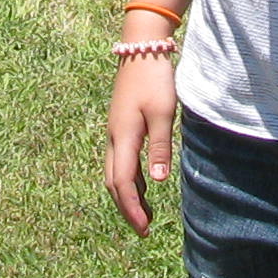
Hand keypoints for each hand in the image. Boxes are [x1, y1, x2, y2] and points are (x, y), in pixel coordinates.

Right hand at [104, 51, 179, 231]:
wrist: (141, 48)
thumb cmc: (154, 79)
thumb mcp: (164, 112)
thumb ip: (160, 146)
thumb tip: (157, 181)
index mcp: (123, 136)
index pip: (123, 183)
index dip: (132, 208)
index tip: (144, 228)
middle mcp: (114, 137)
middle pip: (114, 182)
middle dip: (127, 208)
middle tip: (143, 230)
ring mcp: (115, 132)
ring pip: (115, 173)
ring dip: (128, 195)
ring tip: (145, 215)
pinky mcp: (121, 126)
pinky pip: (121, 160)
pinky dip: (130, 179)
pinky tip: (144, 186)